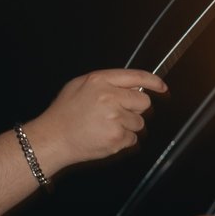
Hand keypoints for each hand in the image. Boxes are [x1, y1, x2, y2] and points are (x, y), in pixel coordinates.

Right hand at [21, 69, 168, 171]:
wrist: (53, 138)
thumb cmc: (64, 114)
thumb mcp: (79, 87)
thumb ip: (106, 83)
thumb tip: (132, 85)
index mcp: (99, 81)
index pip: (136, 76)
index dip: (153, 81)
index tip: (161, 87)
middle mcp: (109, 97)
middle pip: (143, 102)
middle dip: (134, 108)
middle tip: (115, 113)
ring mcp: (114, 118)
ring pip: (139, 122)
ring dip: (127, 126)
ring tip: (104, 126)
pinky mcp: (117, 136)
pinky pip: (133, 138)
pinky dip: (122, 139)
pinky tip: (104, 136)